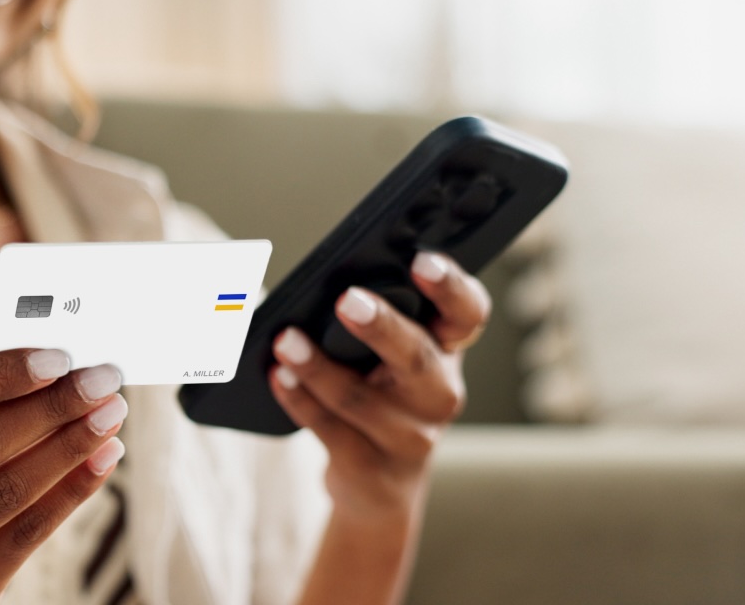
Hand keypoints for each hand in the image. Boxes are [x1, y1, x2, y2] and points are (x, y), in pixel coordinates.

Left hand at [268, 251, 485, 518]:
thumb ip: (380, 320)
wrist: (381, 484)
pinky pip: (331, 430)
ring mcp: (411, 436)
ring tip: (285, 340)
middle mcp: (440, 392)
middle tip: (348, 300)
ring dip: (318, 367)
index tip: (422, 261)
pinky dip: (299, 400)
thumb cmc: (384, 396)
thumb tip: (322, 286)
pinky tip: (277, 376)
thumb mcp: (394, 357)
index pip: (467, 313)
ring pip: (361, 398)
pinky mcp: (372, 467)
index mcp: (448, 349)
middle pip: (417, 357)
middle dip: (382, 327)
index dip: (451, 287)